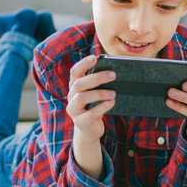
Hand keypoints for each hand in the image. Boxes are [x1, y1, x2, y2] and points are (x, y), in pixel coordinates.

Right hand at [66, 55, 115, 179]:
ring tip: (114, 93)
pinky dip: (102, 107)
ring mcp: (74, 110)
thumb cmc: (95, 106)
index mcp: (74, 86)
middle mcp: (71, 97)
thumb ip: (100, 84)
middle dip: (97, 78)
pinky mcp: (80, 122)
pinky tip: (112, 103)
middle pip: (79, 83)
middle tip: (113, 75)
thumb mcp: (96, 93)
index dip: (83, 64)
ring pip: (82, 97)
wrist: (90, 129)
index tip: (95, 58)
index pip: (75, 71)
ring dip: (100, 93)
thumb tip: (115, 72)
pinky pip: (90, 113)